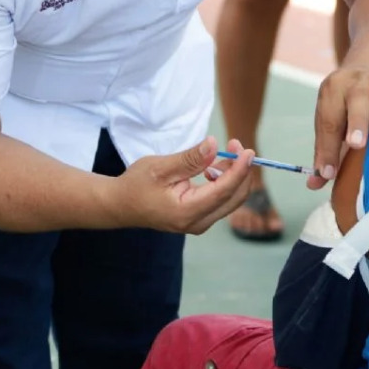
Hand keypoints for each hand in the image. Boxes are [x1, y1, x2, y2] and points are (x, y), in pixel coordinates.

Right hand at [109, 137, 254, 233]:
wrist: (121, 205)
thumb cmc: (137, 184)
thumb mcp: (160, 167)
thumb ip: (190, 158)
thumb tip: (214, 145)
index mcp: (187, 212)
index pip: (224, 191)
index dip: (240, 170)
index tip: (247, 150)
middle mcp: (198, 223)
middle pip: (235, 197)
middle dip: (241, 170)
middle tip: (235, 144)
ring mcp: (200, 224)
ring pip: (231, 199)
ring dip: (234, 175)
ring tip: (224, 152)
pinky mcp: (200, 219)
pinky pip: (222, 200)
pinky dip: (225, 182)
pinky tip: (213, 167)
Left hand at [309, 65, 368, 188]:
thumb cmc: (349, 104)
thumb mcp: (333, 120)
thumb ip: (325, 151)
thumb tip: (314, 184)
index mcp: (333, 91)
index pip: (328, 121)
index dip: (328, 149)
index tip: (329, 173)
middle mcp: (356, 79)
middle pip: (358, 98)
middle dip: (358, 122)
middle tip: (357, 144)